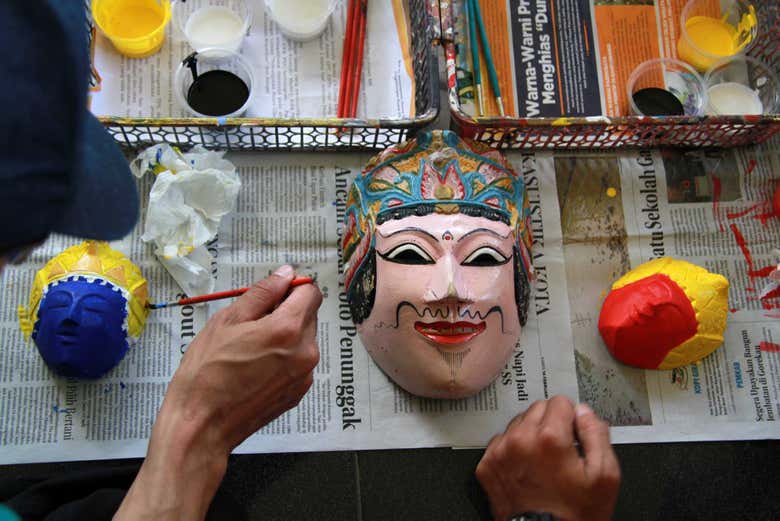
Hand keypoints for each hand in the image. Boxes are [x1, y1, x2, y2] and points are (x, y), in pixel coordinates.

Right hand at [115, 265, 321, 520]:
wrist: (202, 425)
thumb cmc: (206, 373)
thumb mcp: (227, 321)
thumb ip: (262, 293)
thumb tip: (285, 274)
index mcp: (288, 329)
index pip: (310, 292)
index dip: (291, 287)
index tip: (272, 293)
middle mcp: (305, 352)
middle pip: (308, 315)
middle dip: (286, 311)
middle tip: (251, 324)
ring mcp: (305, 375)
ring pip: (304, 339)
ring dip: (285, 335)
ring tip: (250, 349)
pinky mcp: (299, 391)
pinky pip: (299, 362)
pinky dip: (284, 358)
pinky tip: (255, 367)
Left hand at [476, 396, 619, 520]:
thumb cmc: (574, 514)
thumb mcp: (605, 476)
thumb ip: (596, 434)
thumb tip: (584, 412)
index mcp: (549, 438)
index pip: (560, 402)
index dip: (572, 418)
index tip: (574, 435)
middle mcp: (520, 440)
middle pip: (537, 409)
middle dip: (551, 424)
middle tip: (560, 451)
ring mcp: (500, 452)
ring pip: (518, 423)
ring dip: (530, 435)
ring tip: (543, 462)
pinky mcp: (487, 465)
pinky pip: (501, 441)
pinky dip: (513, 450)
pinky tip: (526, 468)